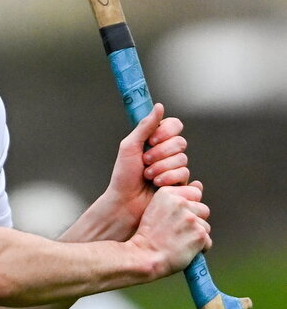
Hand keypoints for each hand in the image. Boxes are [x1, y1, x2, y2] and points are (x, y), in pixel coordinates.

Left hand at [103, 104, 190, 236]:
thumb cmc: (123, 175)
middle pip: (180, 142)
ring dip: (161, 168)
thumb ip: (145, 126)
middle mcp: (167, 152)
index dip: (166, 132)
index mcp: (155, 140)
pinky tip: (157, 185)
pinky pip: (184, 174)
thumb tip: (159, 106)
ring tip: (148, 176)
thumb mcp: (130, 147)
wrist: (126, 202)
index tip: (152, 140)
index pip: (174, 125)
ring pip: (182, 159)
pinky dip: (168, 178)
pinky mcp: (179, 183)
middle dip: (160, 153)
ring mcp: (174, 167)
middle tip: (145, 162)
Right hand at [131, 183, 211, 277]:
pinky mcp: (199, 234)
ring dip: (196, 236)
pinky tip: (184, 250)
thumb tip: (199, 184)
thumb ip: (176, 198)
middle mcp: (180, 202)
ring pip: (205, 226)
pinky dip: (199, 249)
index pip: (194, 193)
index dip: (187, 208)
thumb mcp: (155, 208)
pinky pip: (207, 242)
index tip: (174, 219)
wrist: (143, 257)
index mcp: (167, 193)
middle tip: (176, 232)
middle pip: (202, 209)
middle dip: (194, 221)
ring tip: (179, 242)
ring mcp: (190, 218)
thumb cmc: (149, 236)